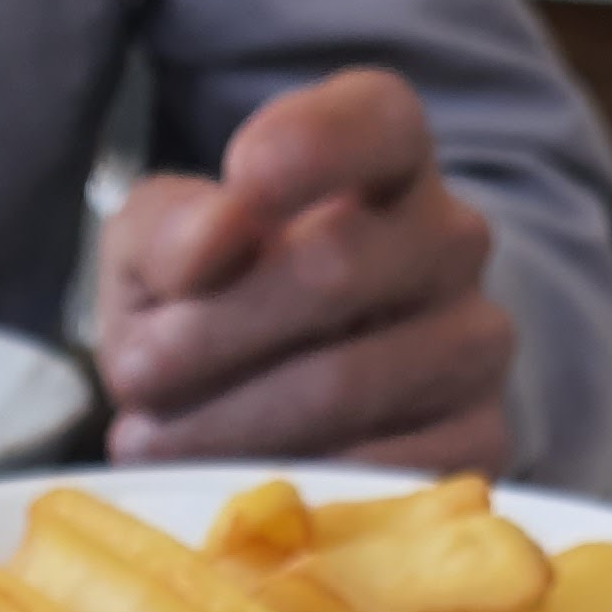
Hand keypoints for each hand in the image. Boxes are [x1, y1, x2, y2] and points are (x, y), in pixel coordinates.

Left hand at [95, 69, 514, 476]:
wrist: (283, 413)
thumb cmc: (216, 306)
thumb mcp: (158, 252)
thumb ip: (168, 229)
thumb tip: (217, 238)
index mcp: (388, 156)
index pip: (376, 123)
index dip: (312, 147)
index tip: (243, 179)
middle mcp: (452, 240)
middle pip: (334, 267)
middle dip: (210, 331)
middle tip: (134, 374)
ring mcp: (473, 344)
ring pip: (345, 383)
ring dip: (226, 422)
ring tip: (151, 440)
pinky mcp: (477, 444)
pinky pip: (376, 472)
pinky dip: (284, 488)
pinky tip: (226, 486)